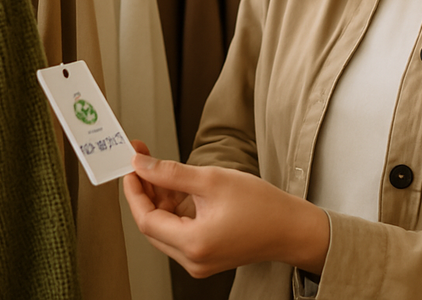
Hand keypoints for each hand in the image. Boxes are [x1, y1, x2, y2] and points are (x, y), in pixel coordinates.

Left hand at [122, 153, 329, 278]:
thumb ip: (171, 173)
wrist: (291, 227)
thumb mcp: (212, 180)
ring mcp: (199, 260)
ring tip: (163, 170)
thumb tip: (142, 165)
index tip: (130, 167)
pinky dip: (176, 209)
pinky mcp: (206, 255)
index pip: (147, 220)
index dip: (135, 192)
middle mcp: (192, 260)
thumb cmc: (261, 205)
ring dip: (161, 199)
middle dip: (146, 191)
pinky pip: (180, 231)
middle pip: (154, 225)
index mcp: (193, 244)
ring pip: (166, 228)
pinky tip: (180, 188)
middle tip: (143, 161)